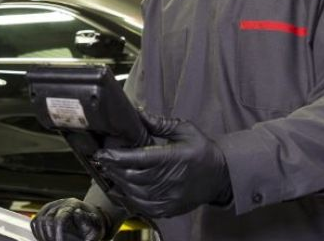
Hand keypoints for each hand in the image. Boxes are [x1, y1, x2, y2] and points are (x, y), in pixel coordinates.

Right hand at [31, 198, 109, 240]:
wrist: (89, 219)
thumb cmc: (93, 225)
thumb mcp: (95, 226)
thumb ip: (88, 223)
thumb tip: (77, 213)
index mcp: (72, 205)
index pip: (59, 219)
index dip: (58, 234)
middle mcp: (59, 203)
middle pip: (46, 221)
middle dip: (50, 237)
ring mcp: (50, 207)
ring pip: (38, 221)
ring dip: (43, 236)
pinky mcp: (44, 212)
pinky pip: (35, 222)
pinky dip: (38, 233)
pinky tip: (46, 239)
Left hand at [95, 117, 230, 217]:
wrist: (221, 177)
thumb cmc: (202, 151)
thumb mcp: (185, 130)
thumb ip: (160, 123)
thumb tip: (137, 113)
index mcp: (174, 158)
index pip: (139, 159)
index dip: (117, 156)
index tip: (102, 152)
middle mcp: (170, 180)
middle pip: (132, 177)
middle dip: (113, 168)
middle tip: (102, 160)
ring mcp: (169, 197)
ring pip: (134, 192)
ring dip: (118, 182)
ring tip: (108, 171)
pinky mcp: (169, 209)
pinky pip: (142, 206)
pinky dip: (128, 197)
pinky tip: (120, 188)